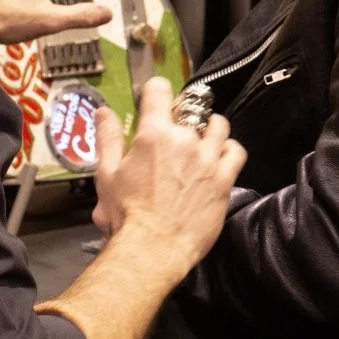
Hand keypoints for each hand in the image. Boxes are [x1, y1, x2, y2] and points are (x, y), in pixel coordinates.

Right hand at [90, 78, 245, 278]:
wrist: (153, 249)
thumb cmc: (125, 214)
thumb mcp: (107, 175)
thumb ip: (108, 138)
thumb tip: (103, 111)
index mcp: (153, 134)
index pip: (159, 90)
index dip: (156, 91)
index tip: (155, 100)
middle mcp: (184, 140)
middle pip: (191, 108)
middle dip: (182, 116)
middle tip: (174, 133)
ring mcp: (208, 158)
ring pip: (218, 125)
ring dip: (209, 128)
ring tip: (202, 141)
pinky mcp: (224, 179)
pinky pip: (235, 152)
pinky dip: (228, 150)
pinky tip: (219, 158)